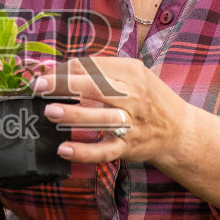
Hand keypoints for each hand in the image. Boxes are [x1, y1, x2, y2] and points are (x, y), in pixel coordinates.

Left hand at [33, 56, 194, 165]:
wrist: (180, 130)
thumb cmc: (148, 98)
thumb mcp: (132, 75)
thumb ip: (98, 71)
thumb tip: (55, 68)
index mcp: (132, 73)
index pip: (93, 67)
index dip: (65, 69)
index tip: (44, 75)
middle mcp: (133, 97)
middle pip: (96, 87)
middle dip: (65, 85)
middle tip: (39, 86)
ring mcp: (132, 123)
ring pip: (101, 119)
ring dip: (74, 115)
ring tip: (50, 112)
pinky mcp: (128, 147)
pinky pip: (104, 151)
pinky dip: (84, 152)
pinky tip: (64, 149)